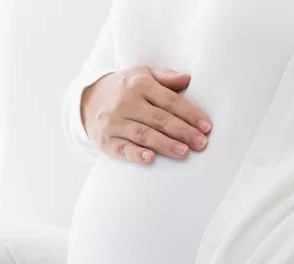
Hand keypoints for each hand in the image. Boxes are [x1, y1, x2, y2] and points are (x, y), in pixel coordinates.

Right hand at [81, 66, 211, 163]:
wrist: (86, 100)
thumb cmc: (124, 89)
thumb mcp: (142, 75)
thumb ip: (166, 77)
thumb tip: (188, 79)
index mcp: (140, 85)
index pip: (171, 101)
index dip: (190, 114)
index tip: (207, 127)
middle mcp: (127, 102)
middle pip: (160, 119)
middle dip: (183, 132)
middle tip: (201, 144)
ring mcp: (115, 122)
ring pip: (144, 134)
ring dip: (165, 144)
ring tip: (184, 152)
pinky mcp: (106, 140)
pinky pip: (122, 148)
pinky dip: (136, 154)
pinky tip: (151, 159)